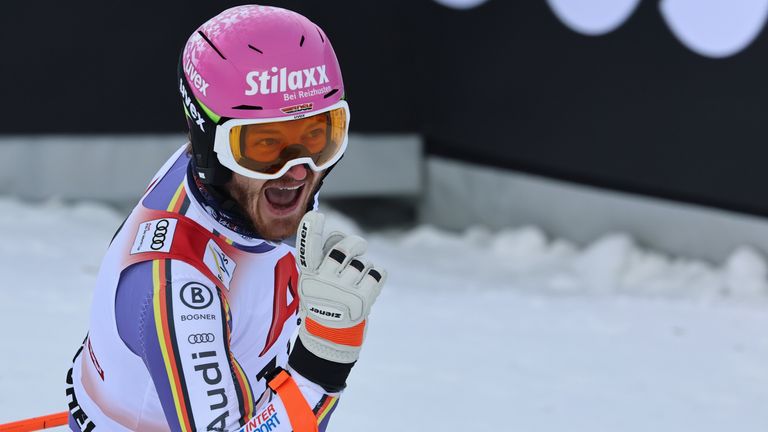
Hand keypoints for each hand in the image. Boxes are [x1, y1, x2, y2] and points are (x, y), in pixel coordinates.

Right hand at [296, 211, 385, 363]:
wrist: (330, 339)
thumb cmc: (324, 302)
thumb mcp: (315, 282)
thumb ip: (323, 259)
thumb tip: (341, 237)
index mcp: (309, 276)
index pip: (307, 249)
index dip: (310, 230)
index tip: (317, 216)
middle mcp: (324, 282)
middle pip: (344, 248)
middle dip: (355, 243)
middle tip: (359, 246)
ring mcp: (343, 292)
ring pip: (363, 262)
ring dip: (364, 268)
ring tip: (357, 282)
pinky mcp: (362, 300)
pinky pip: (377, 273)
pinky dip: (377, 277)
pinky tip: (369, 286)